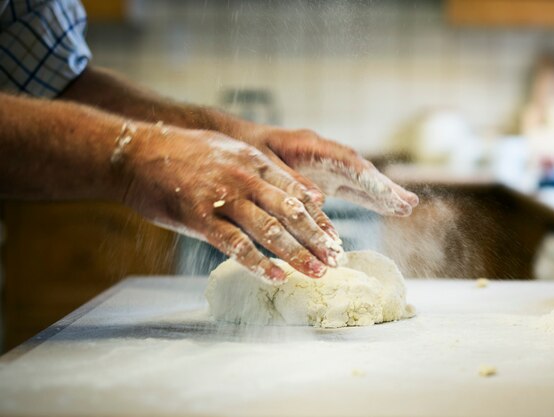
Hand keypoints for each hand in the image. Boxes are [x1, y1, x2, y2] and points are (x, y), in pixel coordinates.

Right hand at [121, 124, 342, 280]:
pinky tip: (276, 277)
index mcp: (254, 161)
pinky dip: (258, 263)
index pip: (296, 193)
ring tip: (316, 272)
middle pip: (290, 212)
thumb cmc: (184, 154)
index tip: (334, 238)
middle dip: (316, 238)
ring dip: (296, 254)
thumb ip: (263, 171)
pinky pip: (235, 244)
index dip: (318, 218)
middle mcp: (244, 177)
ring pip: (269, 229)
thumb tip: (295, 193)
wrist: (136, 151)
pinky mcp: (199, 216)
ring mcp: (222, 196)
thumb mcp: (230, 151)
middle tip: (335, 260)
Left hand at [232, 125, 418, 215]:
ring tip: (407, 207)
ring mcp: (325, 165)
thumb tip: (319, 199)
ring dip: (382, 194)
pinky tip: (386, 208)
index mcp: (309, 145)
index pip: (346, 162)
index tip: (387, 193)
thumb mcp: (262, 163)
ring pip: (360, 179)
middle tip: (409, 203)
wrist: (234, 140)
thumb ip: (289, 180)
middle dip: (384, 187)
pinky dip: (368, 198)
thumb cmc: (243, 149)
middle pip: (360, 170)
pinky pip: (350, 187)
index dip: (368, 179)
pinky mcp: (323, 176)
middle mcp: (323, 153)